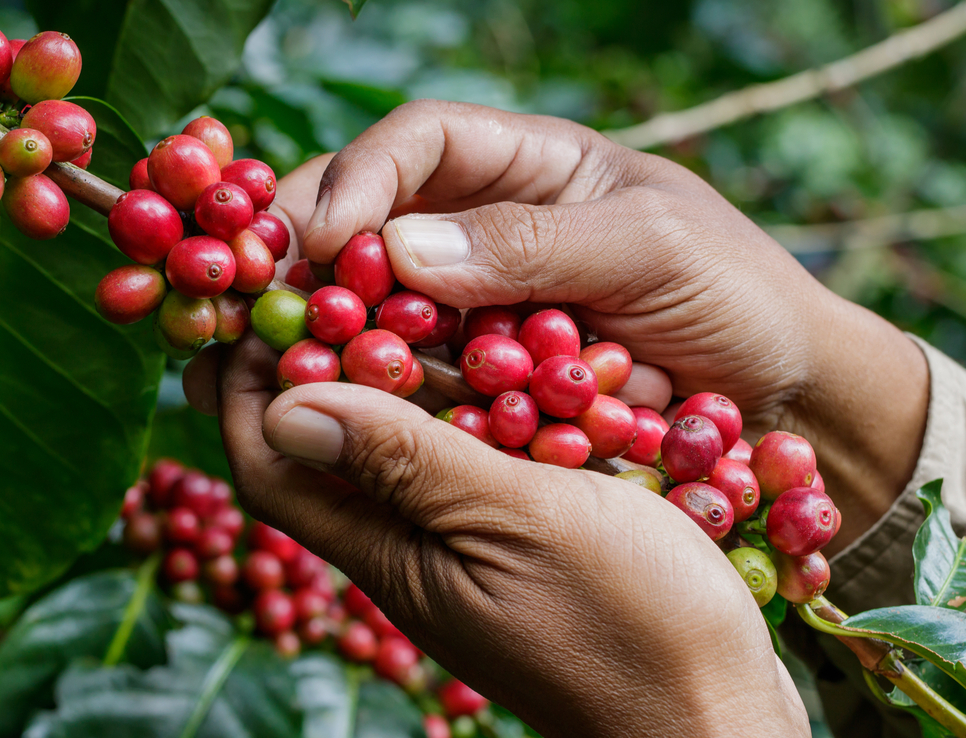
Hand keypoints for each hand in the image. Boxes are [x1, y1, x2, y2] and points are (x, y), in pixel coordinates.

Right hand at [193, 99, 927, 550]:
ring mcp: (478, 310)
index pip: (420, 143)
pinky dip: (370, 388)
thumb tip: (398, 251)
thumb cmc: (738, 298)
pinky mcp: (480, 382)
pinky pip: (411, 376)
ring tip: (280, 359)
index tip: (326, 236)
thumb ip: (534, 243)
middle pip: (373, 219)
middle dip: (313, 251)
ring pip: (376, 304)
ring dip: (327, 327)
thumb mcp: (651, 248)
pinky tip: (335, 406)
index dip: (360, 176)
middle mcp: (487, 231)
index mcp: (530, 166)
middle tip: (266, 297)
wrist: (787, 398)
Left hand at [212, 335, 810, 737]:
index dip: (245, 387)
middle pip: (330, 445)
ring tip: (403, 285)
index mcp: (390, 552)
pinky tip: (489, 345)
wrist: (720, 714)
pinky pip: (469, 451)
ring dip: (395, 367)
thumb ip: (408, 462)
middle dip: (315, 358)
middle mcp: (412, 546)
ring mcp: (467, 540)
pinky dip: (466, 396)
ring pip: (402, 440)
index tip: (258, 304)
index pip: (272, 466)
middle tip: (329, 272)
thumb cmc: (634, 625)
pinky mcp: (523, 530)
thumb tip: (285, 406)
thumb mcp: (519, 522)